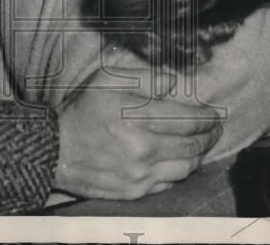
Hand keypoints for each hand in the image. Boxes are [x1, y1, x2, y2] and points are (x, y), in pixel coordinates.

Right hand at [52, 67, 222, 199]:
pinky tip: (180, 162)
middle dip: (209, 136)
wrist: (54, 150)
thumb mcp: (107, 80)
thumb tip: (173, 83)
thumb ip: (144, 78)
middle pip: (192, 145)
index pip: (189, 121)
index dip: (208, 117)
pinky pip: (168, 184)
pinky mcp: (134, 192)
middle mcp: (144, 151)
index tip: (215, 114)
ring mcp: (140, 175)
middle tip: (215, 129)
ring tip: (202, 145)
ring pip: (185, 168)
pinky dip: (179, 172)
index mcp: (139, 120)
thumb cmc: (82, 110)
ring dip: (199, 156)